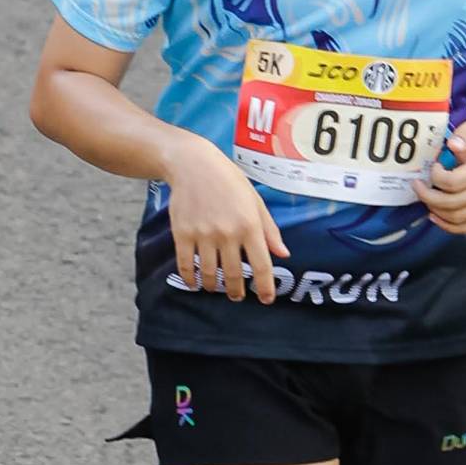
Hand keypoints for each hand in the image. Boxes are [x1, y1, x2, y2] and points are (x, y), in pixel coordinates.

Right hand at [163, 136, 288, 301]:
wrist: (193, 165)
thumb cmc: (229, 181)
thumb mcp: (255, 201)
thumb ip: (269, 229)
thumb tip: (283, 254)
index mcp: (250, 225)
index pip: (262, 265)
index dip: (266, 287)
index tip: (267, 300)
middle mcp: (228, 233)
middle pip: (234, 275)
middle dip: (237, 291)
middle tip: (238, 296)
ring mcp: (204, 235)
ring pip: (210, 274)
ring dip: (215, 287)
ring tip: (217, 289)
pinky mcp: (183, 234)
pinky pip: (187, 265)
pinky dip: (191, 279)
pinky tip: (195, 284)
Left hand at [414, 116, 465, 233]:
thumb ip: (463, 134)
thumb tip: (454, 145)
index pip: (452, 182)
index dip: (435, 177)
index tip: (432, 168)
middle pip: (452, 204)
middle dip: (428, 197)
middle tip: (418, 187)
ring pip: (456, 218)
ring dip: (435, 210)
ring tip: (426, 198)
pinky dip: (446, 225)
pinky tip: (435, 214)